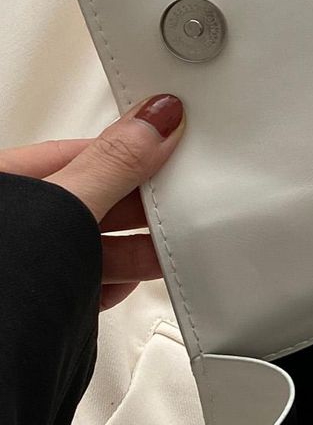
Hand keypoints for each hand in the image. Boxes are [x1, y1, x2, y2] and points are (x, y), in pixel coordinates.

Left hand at [0, 95, 184, 309]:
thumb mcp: (64, 205)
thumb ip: (114, 164)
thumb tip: (156, 120)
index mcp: (9, 181)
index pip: (85, 152)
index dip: (134, 149)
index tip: (177, 149)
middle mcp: (17, 222)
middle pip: (95, 200)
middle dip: (140, 206)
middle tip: (184, 203)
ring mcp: (28, 266)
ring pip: (93, 246)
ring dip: (133, 250)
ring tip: (167, 248)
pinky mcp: (42, 304)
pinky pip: (87, 285)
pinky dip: (112, 285)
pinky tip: (127, 284)